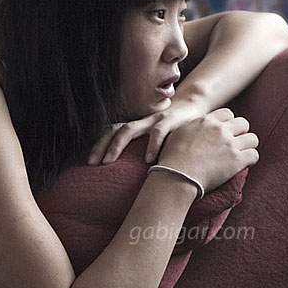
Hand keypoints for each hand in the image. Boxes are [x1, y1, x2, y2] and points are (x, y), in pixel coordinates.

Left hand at [88, 97, 207, 164]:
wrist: (197, 107)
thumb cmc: (176, 131)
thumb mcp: (158, 141)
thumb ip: (146, 153)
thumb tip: (132, 180)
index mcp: (137, 127)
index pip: (111, 132)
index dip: (98, 145)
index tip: (89, 163)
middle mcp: (141, 122)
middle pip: (115, 130)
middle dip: (101, 146)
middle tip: (93, 163)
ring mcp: (154, 120)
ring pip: (129, 129)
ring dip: (117, 145)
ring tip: (109, 161)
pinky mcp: (171, 121)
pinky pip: (158, 131)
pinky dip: (152, 145)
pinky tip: (149, 160)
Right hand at [157, 108, 258, 192]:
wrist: (175, 175)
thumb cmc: (171, 158)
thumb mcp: (179, 133)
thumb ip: (192, 128)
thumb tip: (197, 131)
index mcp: (206, 120)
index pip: (227, 114)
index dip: (228, 124)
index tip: (224, 133)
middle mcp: (220, 129)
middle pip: (243, 123)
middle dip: (240, 133)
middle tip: (233, 145)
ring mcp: (230, 144)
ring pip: (253, 139)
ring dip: (248, 146)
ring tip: (240, 155)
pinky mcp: (237, 160)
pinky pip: (254, 155)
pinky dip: (250, 160)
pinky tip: (242, 165)